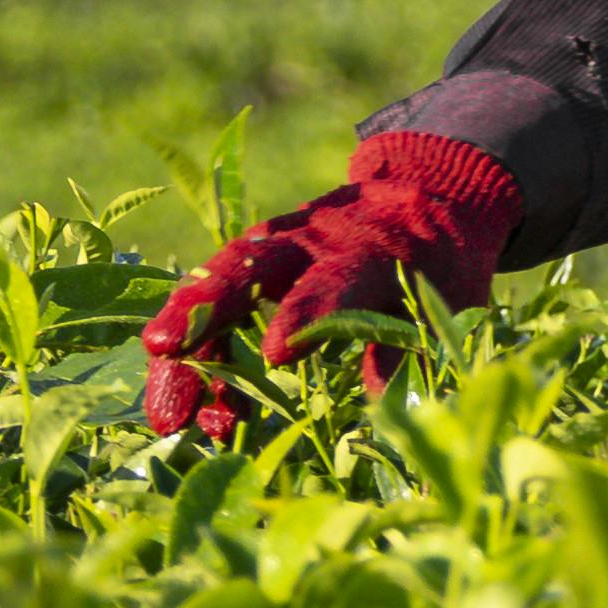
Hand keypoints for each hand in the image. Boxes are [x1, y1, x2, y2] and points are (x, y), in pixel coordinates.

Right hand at [139, 134, 522, 439]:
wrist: (426, 190)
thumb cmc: (437, 259)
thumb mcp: (446, 299)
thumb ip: (409, 347)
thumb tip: (383, 401)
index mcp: (368, 249)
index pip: (331, 283)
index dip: (303, 317)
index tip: (275, 356)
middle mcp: (310, 243)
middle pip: (245, 270)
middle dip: (200, 310)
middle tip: (162, 354)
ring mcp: (275, 249)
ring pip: (216, 292)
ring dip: (186, 353)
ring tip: (168, 417)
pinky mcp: (257, 266)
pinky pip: (218, 312)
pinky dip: (200, 361)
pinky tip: (195, 413)